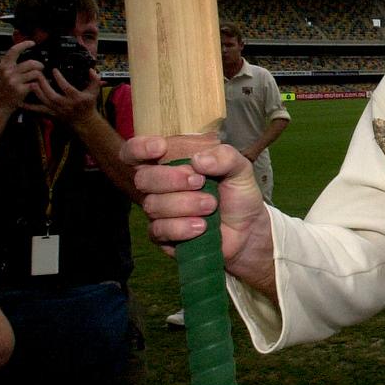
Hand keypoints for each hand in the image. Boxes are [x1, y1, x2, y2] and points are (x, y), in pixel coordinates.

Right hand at [0, 41, 45, 110]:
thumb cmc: (0, 91)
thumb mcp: (1, 75)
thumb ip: (10, 66)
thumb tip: (23, 57)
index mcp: (3, 66)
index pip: (14, 50)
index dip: (24, 44)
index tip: (32, 43)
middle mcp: (8, 72)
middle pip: (31, 63)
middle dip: (39, 65)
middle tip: (41, 68)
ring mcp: (14, 81)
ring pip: (36, 72)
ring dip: (40, 76)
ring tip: (39, 79)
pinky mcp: (20, 90)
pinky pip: (36, 83)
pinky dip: (39, 85)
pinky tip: (38, 87)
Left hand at [22, 67, 100, 123]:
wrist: (84, 122)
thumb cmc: (88, 106)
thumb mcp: (94, 92)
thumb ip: (95, 80)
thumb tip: (91, 70)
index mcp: (75, 98)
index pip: (66, 87)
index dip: (59, 79)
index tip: (54, 70)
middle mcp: (65, 104)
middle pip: (51, 95)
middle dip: (43, 85)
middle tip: (37, 74)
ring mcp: (57, 109)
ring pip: (44, 101)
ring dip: (36, 92)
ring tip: (30, 82)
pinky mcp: (51, 113)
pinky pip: (38, 110)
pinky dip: (29, 106)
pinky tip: (20, 102)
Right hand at [123, 137, 270, 268]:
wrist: (248, 229)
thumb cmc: (237, 193)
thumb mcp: (240, 168)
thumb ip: (225, 157)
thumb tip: (198, 160)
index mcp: (172, 162)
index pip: (136, 152)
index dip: (139, 148)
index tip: (161, 148)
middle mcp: (160, 185)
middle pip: (142, 178)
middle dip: (171, 179)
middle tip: (200, 182)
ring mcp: (159, 212)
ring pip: (153, 205)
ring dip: (185, 204)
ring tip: (211, 205)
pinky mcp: (163, 236)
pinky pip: (159, 230)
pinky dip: (182, 227)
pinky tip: (202, 226)